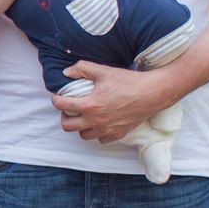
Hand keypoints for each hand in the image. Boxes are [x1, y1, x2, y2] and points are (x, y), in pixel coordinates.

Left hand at [53, 62, 177, 142]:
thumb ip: (82, 69)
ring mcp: (107, 129)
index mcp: (90, 105)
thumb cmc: (128, 81)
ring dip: (80, 126)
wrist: (152, 93)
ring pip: (83, 135)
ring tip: (84, 116)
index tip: (58, 97)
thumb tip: (66, 72)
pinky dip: (97, 132)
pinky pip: (101, 139)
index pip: (62, 106)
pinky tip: (100, 122)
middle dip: (64, 116)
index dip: (56, 100)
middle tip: (69, 108)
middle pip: (68, 126)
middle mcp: (96, 120)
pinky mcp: (118, 134)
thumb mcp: (103, 70)